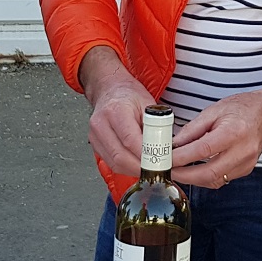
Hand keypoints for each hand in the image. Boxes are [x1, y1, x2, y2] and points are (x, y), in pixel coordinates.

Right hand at [78, 47, 152, 175]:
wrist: (109, 89)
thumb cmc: (128, 94)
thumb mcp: (148, 103)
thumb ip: (155, 124)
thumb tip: (166, 147)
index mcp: (115, 110)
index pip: (130, 140)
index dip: (147, 155)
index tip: (161, 162)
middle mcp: (101, 125)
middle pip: (121, 156)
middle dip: (142, 168)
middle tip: (158, 171)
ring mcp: (95, 136)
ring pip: (115, 163)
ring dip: (134, 171)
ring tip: (151, 171)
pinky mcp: (95, 145)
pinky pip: (111, 163)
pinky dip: (127, 168)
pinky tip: (138, 167)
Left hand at [171, 88, 261, 188]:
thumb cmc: (243, 108)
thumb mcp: (214, 110)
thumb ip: (193, 129)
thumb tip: (174, 144)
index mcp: (234, 132)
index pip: (202, 150)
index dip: (181, 158)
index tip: (166, 159)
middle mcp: (243, 151)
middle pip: (208, 173)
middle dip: (184, 175)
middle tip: (169, 170)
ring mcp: (246, 163)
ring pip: (214, 180)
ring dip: (193, 178)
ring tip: (179, 170)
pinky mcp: (246, 170)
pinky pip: (221, 180)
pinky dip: (205, 177)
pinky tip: (196, 170)